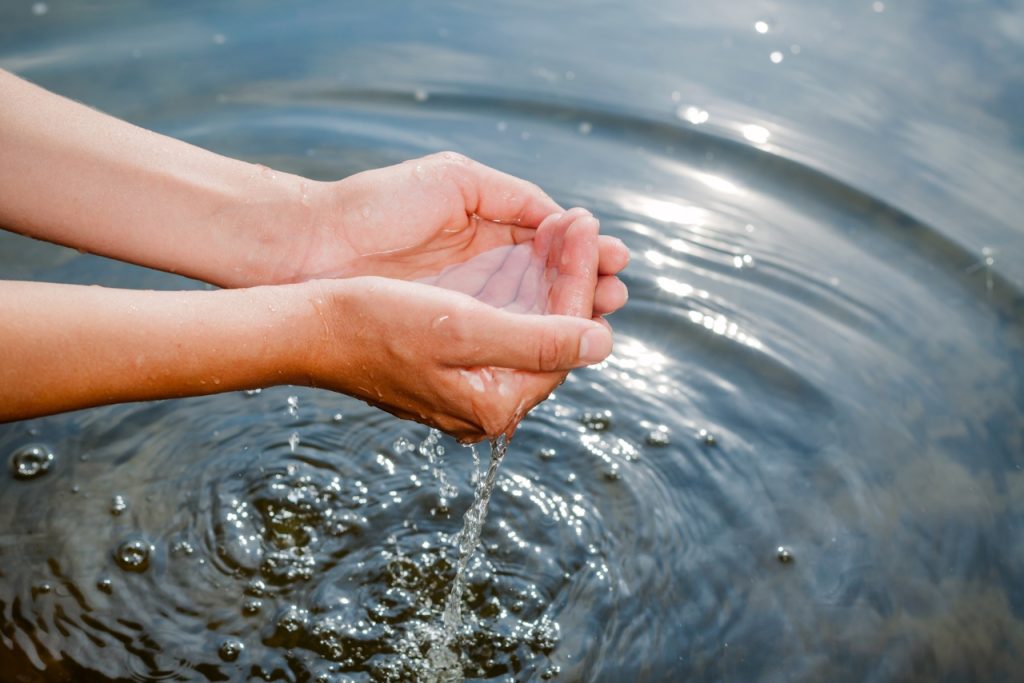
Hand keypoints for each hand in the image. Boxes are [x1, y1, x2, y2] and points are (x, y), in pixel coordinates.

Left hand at [293, 153, 628, 317]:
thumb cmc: (379, 207)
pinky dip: (534, 336)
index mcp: (488, 234)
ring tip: (603, 302)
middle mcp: (482, 277)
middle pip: (548, 288)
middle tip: (615, 286)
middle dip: (584, 286)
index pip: (549, 251)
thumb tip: (568, 219)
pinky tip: (562, 331)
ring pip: (532, 317)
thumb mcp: (456, 181)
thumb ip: (515, 196)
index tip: (612, 254)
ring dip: (569, 312)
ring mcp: (467, 311)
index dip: (582, 255)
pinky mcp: (450, 340)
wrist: (313, 250)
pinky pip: (502, 340)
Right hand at [305, 212, 609, 441]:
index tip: (588, 229)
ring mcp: (469, 384)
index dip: (581, 283)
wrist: (308, 325)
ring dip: (549, 276)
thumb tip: (603, 345)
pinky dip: (519, 286)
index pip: (564, 342)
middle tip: (584, 224)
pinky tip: (527, 252)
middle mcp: (488, 402)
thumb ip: (538, 340)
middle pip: (551, 335)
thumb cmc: (375, 323)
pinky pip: (503, 323)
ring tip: (565, 227)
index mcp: (496, 404)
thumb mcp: (464, 329)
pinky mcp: (451, 362)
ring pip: (529, 326)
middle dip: (570, 276)